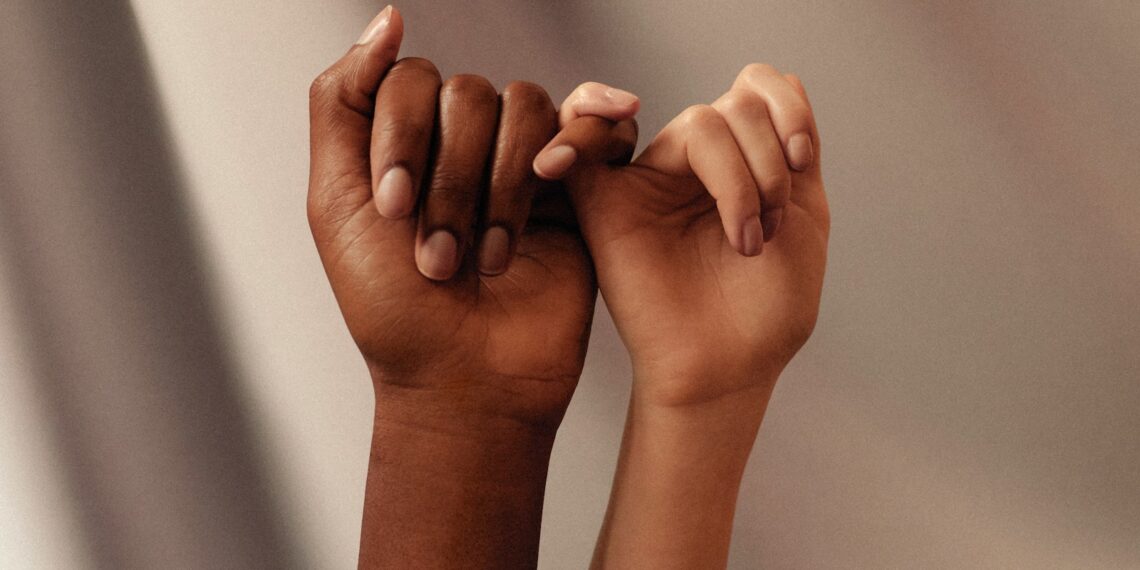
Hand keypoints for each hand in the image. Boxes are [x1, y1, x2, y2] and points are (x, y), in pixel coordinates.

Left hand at [307, 10, 637, 429]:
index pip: (411, 81)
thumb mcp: (335, 203)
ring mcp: (525, 164)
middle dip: (451, 180)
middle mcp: (465, 145)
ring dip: (502, 187)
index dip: (404, 137)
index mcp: (406, 143)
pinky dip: (580, 139)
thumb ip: (341, 102)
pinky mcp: (579, 190)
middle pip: (470, 95)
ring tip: (488, 257)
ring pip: (526, 108)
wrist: (465, 382)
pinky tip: (559, 174)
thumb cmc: (395, 312)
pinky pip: (592, 126)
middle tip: (439, 256)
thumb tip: (387, 20)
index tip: (393, 210)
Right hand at [538, 64, 828, 405]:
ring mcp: (652, 181)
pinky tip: (600, 136)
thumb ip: (793, 146)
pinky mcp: (606, 205)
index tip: (802, 162)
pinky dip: (583, 126)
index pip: (758, 89)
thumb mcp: (804, 215)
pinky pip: (584, 145)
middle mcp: (697, 165)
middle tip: (770, 227)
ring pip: (698, 124)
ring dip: (740, 177)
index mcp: (744, 162)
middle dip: (769, 163)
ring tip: (746, 239)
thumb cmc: (767, 309)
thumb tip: (780, 78)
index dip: (786, 109)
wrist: (729, 368)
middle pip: (735, 107)